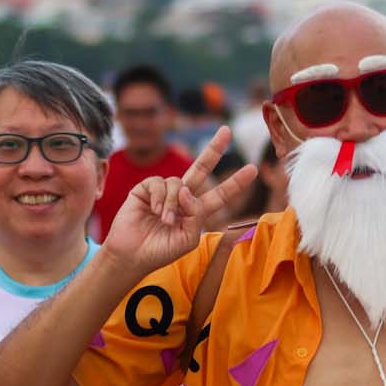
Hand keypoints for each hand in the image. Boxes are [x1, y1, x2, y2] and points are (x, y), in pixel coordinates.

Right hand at [104, 125, 258, 275]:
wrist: (132, 255)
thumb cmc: (160, 251)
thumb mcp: (187, 239)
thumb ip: (195, 215)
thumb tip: (186, 190)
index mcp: (196, 212)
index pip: (219, 195)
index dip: (235, 183)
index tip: (252, 169)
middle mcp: (182, 198)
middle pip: (201, 169)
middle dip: (214, 150)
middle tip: (226, 130)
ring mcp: (164, 191)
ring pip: (178, 183)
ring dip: (173, 204)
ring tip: (165, 221)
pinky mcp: (145, 188)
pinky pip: (159, 183)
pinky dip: (160, 198)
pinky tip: (154, 210)